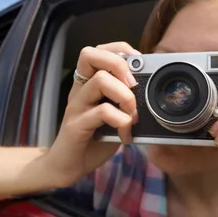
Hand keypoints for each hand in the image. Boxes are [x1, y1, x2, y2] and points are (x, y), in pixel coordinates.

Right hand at [47, 42, 139, 187]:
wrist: (67, 166)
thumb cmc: (93, 140)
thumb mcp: (113, 116)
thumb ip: (124, 102)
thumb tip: (150, 92)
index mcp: (87, 84)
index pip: (98, 50)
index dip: (120, 49)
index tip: (138, 63)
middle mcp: (79, 90)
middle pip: (91, 54)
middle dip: (119, 65)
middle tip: (132, 86)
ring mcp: (76, 106)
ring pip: (100, 81)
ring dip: (125, 97)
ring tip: (132, 115)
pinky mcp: (76, 125)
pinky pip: (102, 112)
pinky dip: (122, 122)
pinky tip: (125, 135)